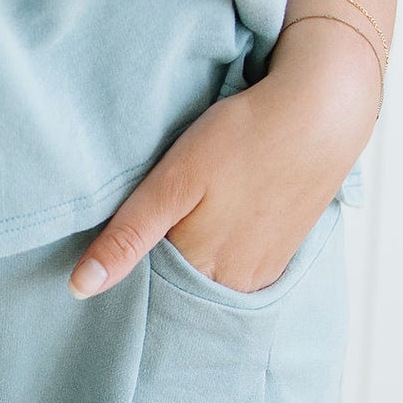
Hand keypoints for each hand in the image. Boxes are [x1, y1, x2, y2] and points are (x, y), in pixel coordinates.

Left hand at [69, 16, 379, 298]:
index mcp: (199, 272)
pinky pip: (235, 272)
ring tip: (187, 217)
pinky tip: (218, 222)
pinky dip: (219, 256)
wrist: (323, 113)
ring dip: (189, 261)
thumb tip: (79, 288)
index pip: (143, 289)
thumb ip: (127, 237)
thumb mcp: (173, 182)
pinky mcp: (279, 258)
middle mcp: (232, 286)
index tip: (119, 238)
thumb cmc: (244, 138)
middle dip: (156, 269)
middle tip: (155, 220)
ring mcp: (260, 275)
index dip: (125, 266)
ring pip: (205, 281)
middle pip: (175, 289)